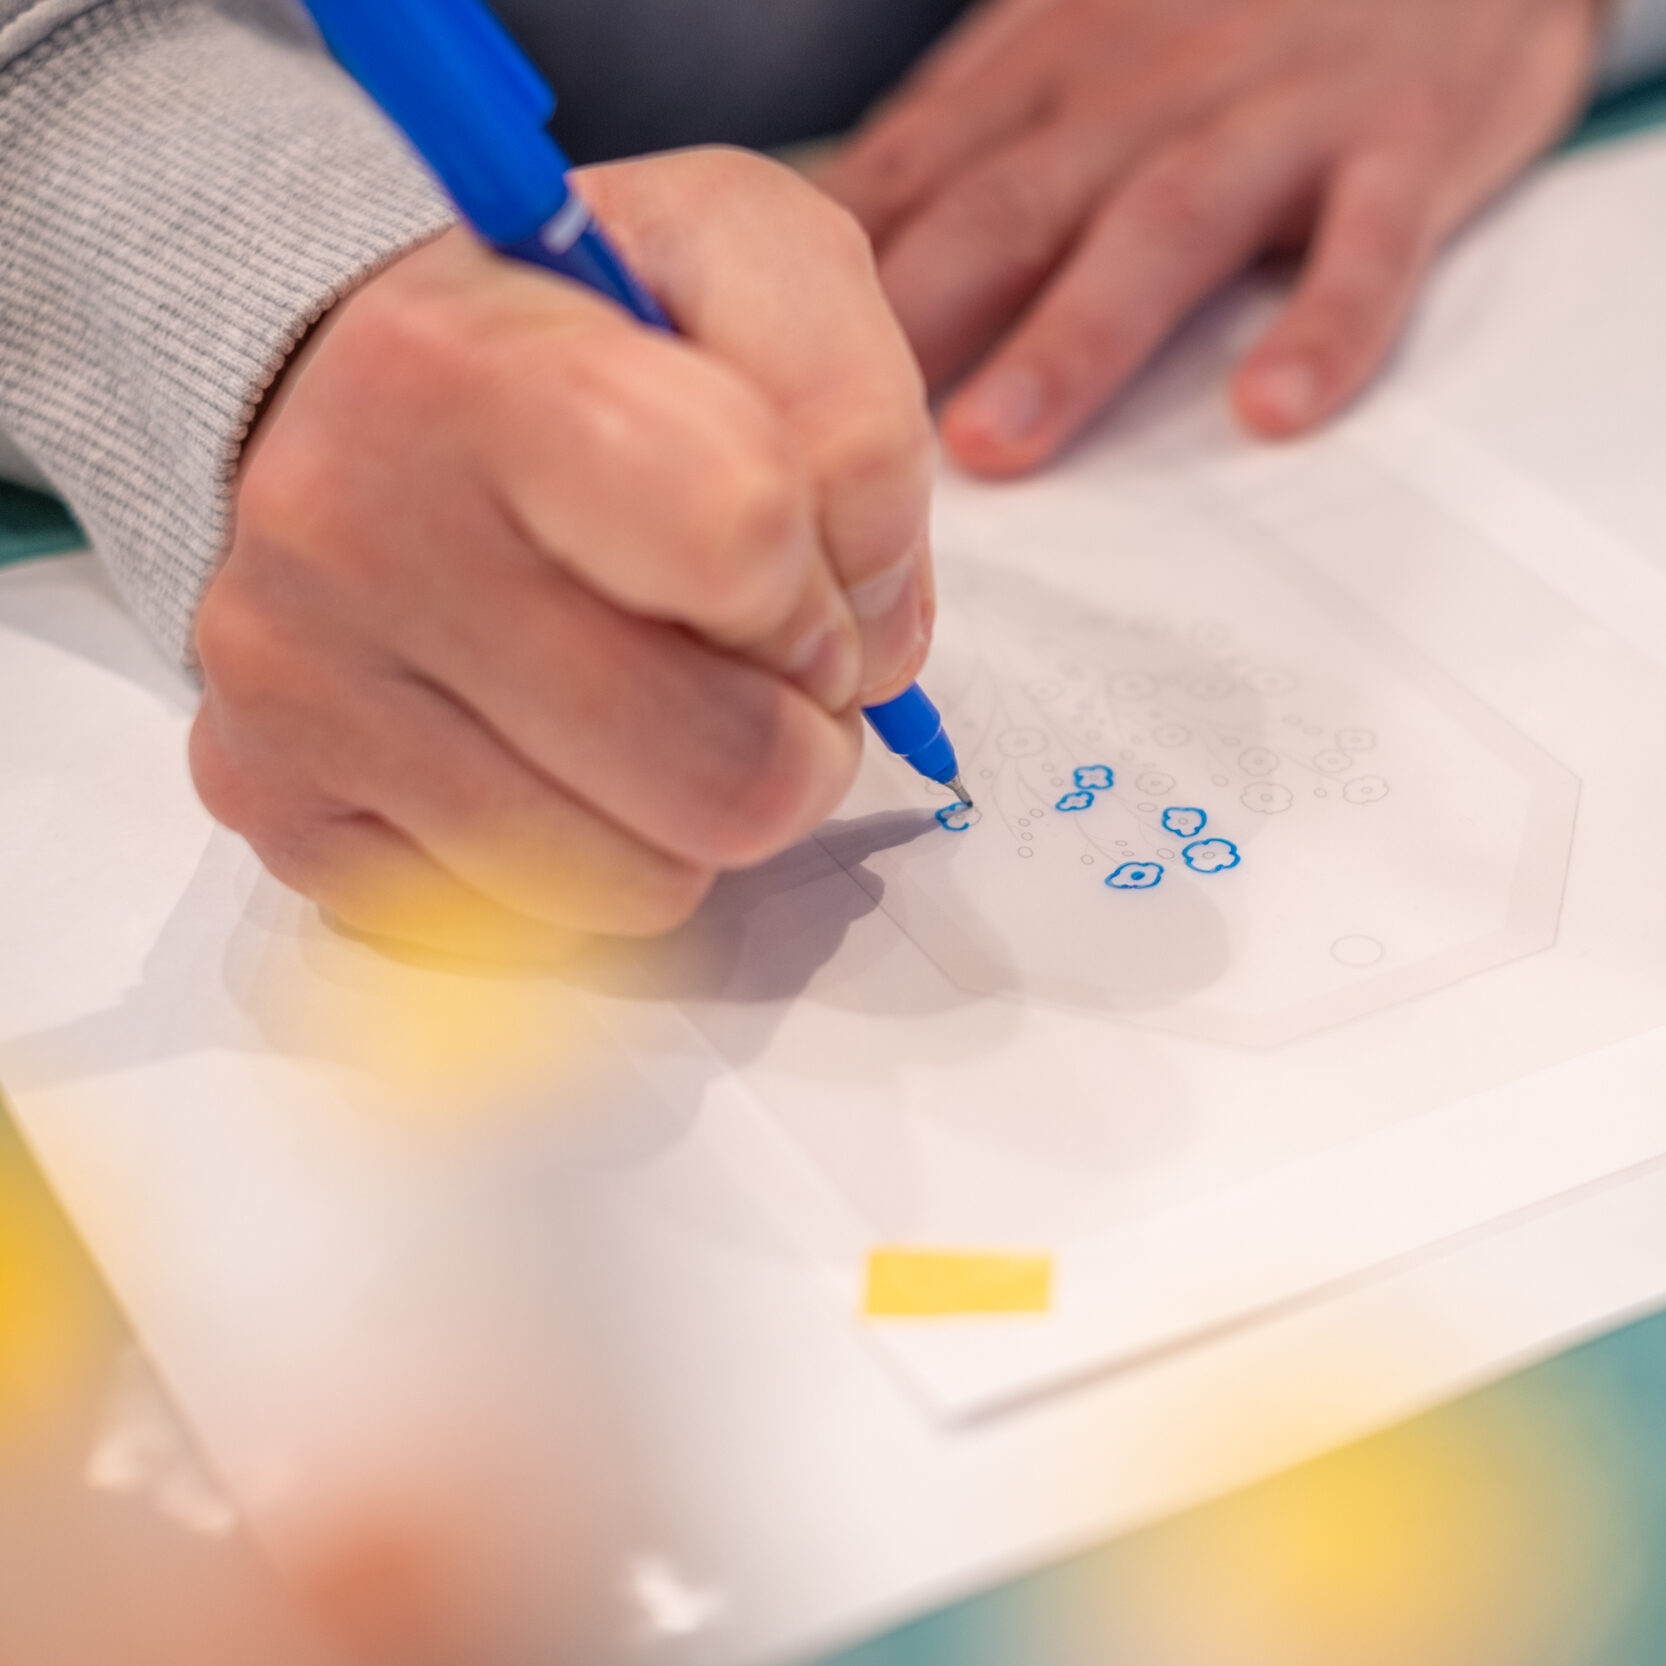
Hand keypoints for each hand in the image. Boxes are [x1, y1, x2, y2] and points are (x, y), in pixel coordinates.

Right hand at [191, 150, 933, 958]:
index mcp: (475, 371)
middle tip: (739, 659)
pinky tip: (538, 741)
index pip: (744, 539)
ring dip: (693, 809)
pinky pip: (540, 928)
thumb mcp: (753, 266)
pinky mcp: (281, 808)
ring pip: (645, 884)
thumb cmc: (584, 342)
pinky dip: (586, 855)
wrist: (355, 393)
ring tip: (639, 694)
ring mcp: (298, 689)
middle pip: (726, 774)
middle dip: (792, 735)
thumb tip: (871, 647)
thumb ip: (860, 423)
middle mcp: (347, 531)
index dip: (815, 584)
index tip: (781, 566)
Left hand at [821, 0, 1602, 473]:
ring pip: (1158, 226)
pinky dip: (1325, 326)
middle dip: (914, 318)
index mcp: (1047, 68)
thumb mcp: (1076, 33)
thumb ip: (970, 139)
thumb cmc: (1234, 2)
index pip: (912, 176)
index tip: (760, 382)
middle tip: (835, 435)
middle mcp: (1141, 87)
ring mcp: (1273, 112)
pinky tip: (1273, 411)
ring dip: (1072, 338)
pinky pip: (1369, 241)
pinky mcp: (1406, 143)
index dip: (826, 281)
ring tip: (997, 442)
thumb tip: (836, 252)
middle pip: (1007, 206)